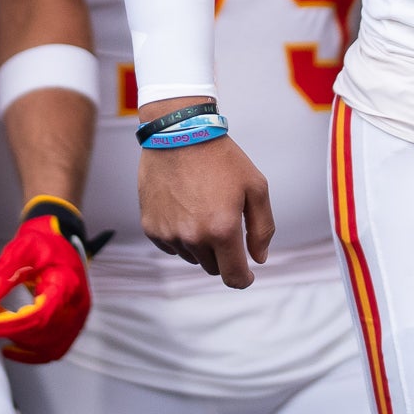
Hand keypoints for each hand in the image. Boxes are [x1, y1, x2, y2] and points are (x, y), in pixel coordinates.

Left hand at [0, 196, 98, 361]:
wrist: (62, 242)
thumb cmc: (43, 243)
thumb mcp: (20, 249)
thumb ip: (1, 274)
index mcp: (67, 283)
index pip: (42, 316)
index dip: (12, 325)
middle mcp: (78, 305)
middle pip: (43, 334)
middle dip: (11, 330)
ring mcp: (77, 319)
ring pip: (47, 347)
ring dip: (19, 341)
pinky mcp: (71, 328)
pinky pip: (52, 352)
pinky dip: (29, 353)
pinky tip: (9, 346)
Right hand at [136, 123, 272, 288]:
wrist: (178, 134)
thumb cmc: (221, 158)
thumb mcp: (255, 186)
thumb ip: (262, 228)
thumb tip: (259, 258)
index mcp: (222, 230)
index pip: (233, 276)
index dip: (243, 279)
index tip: (246, 275)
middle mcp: (193, 237)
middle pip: (212, 267)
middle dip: (223, 254)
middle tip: (224, 223)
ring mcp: (169, 234)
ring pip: (191, 256)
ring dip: (200, 243)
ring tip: (203, 208)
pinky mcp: (151, 227)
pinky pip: (171, 245)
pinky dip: (180, 235)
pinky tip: (184, 208)